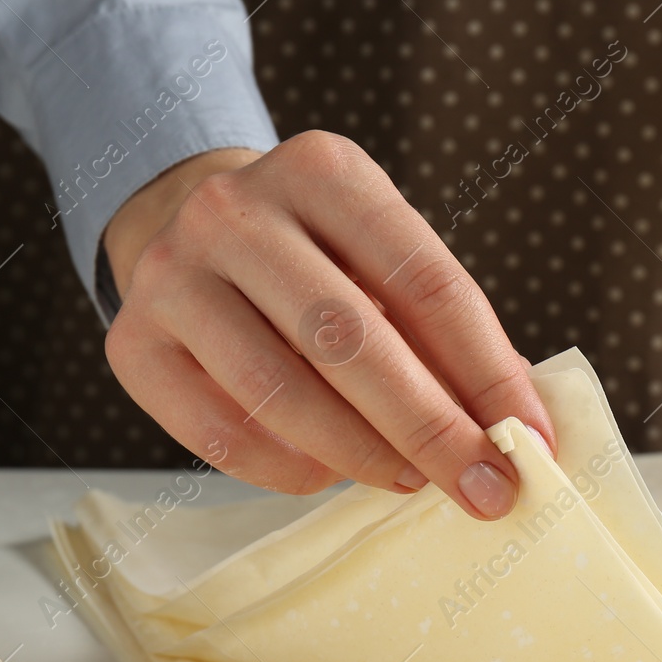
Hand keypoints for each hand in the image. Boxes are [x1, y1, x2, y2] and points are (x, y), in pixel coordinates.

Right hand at [101, 133, 554, 519]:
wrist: (182, 227)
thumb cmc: (313, 260)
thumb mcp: (379, 261)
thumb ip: (438, 332)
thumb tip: (511, 431)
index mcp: (323, 172)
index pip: (426, 280)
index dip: (487, 369)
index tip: (529, 439)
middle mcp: (235, 211)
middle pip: (350, 338)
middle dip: (430, 428)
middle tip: (484, 489)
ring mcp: (172, 275)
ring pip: (280, 392)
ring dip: (361, 455)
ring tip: (408, 480)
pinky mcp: (133, 343)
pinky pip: (222, 433)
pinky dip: (289, 470)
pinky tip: (328, 474)